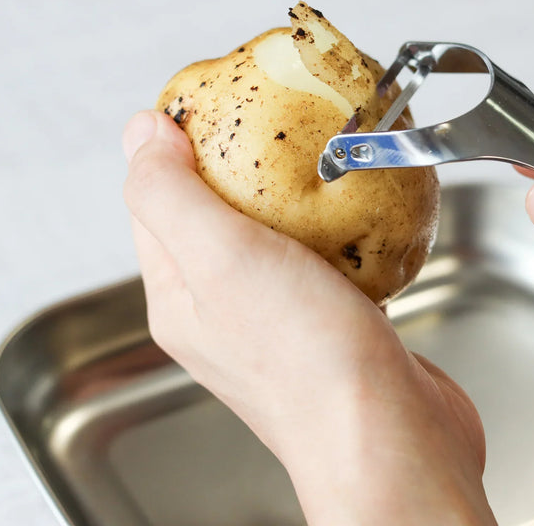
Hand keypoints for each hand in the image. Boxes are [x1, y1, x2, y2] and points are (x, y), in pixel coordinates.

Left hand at [123, 110, 495, 525]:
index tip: (214, 96)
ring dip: (289, 189)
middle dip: (238, 159)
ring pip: (271, 230)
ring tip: (316, 149)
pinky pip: (318, 253)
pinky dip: (330, 222)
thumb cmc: (308, 358)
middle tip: (273, 115)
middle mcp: (221, 307)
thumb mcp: (219, 257)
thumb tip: (140, 133)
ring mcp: (276, 315)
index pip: (156, 199)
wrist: (393, 436)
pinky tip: (354, 204)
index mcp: (178, 293)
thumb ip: (170, 193)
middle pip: (214, 210)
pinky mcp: (330, 318)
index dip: (175, 142)